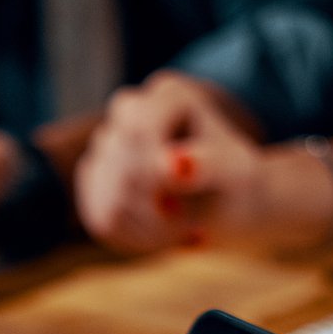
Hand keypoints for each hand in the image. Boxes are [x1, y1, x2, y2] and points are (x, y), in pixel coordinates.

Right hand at [75, 71, 270, 254]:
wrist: (229, 204)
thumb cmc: (236, 182)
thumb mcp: (236, 172)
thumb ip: (209, 164)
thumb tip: (176, 165)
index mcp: (169, 95)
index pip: (138, 129)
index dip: (153, 172)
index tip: (182, 206)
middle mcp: (131, 110)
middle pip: (122, 166)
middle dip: (157, 208)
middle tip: (190, 225)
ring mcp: (108, 143)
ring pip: (110, 198)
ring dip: (150, 229)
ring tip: (181, 230)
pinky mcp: (95, 179)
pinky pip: (101, 218)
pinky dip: (135, 238)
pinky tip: (162, 235)